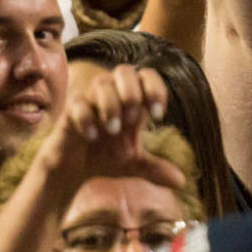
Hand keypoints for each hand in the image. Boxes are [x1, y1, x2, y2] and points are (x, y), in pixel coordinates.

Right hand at [39, 65, 185, 189]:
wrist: (74, 168)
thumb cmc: (105, 156)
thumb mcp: (134, 164)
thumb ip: (156, 169)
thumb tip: (181, 181)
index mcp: (131, 101)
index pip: (148, 76)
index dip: (156, 90)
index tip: (157, 116)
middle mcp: (112, 94)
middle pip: (125, 70)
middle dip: (131, 92)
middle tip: (132, 120)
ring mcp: (90, 100)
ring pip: (101, 83)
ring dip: (111, 105)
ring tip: (113, 130)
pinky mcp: (70, 111)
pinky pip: (78, 104)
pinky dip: (87, 119)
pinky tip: (92, 136)